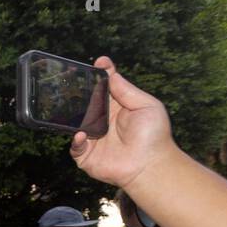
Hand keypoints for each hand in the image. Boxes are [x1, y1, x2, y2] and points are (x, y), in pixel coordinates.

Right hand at [69, 56, 177, 190]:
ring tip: (72, 108)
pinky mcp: (87, 155)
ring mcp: (93, 138)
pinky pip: (75, 146)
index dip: (101, 74)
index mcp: (117, 107)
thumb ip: (127, 90)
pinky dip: (75, 140)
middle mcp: (103, 121)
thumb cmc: (153, 135)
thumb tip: (111, 74)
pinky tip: (81, 134)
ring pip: (76, 123)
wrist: (149, 165)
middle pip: (87, 102)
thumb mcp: (146, 106)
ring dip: (73, 115)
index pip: (106, 87)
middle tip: (74, 82)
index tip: (98, 62)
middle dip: (80, 92)